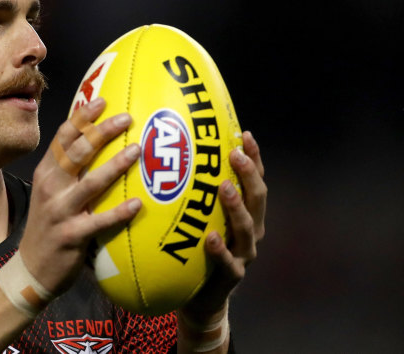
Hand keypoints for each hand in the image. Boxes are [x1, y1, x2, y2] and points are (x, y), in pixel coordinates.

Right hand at [18, 97, 141, 294]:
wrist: (32, 268)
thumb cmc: (49, 224)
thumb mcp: (51, 191)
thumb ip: (68, 168)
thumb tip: (97, 139)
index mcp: (46, 173)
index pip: (63, 138)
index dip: (82, 117)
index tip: (103, 100)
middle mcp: (51, 187)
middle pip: (76, 153)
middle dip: (101, 132)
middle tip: (126, 118)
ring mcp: (60, 211)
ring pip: (89, 183)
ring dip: (114, 166)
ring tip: (137, 151)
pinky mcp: (71, 236)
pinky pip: (99, 221)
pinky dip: (118, 212)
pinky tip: (137, 204)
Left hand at [180, 130, 266, 321]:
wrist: (199, 295)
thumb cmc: (196, 246)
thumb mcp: (198, 216)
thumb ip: (195, 192)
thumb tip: (173, 152)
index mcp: (246, 212)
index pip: (254, 180)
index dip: (253, 158)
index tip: (243, 134)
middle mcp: (251, 230)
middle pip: (257, 198)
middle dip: (248, 174)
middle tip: (234, 154)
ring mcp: (243, 253)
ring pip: (247, 227)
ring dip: (236, 206)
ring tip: (224, 188)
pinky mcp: (231, 275)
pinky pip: (228, 262)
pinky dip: (220, 250)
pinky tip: (211, 237)